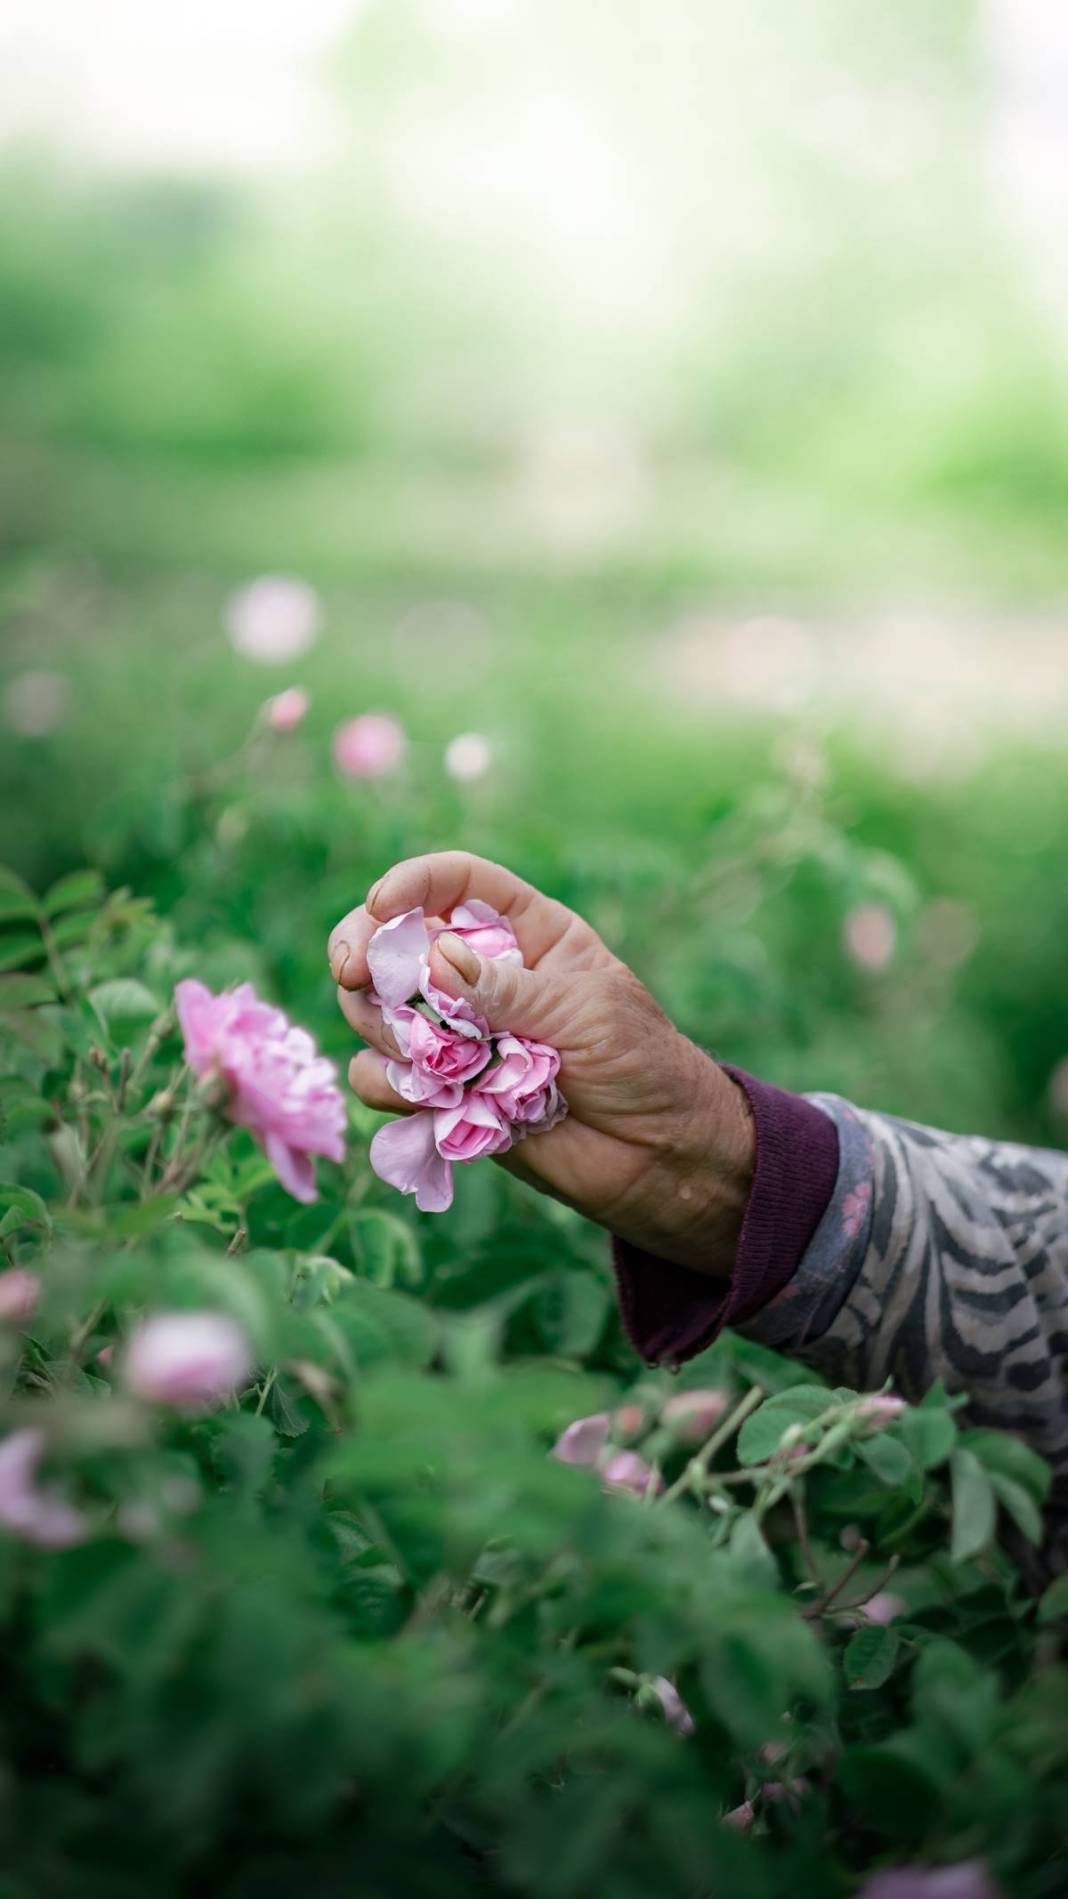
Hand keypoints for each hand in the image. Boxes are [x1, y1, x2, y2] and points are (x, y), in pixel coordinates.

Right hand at [328, 852, 753, 1276]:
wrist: (659, 1157)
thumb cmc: (642, 1065)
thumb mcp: (587, 1012)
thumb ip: (511, 990)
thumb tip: (435, 957)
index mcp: (526, 935)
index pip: (456, 884)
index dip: (413, 883)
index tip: (382, 904)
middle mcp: (479, 978)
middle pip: (392, 941)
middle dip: (363, 950)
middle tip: (353, 973)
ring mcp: (455, 1036)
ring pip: (373, 1010)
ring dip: (381, 1025)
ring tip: (427, 1057)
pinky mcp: (442, 1093)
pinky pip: (382, 1078)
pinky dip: (389, 1086)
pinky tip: (428, 1100)